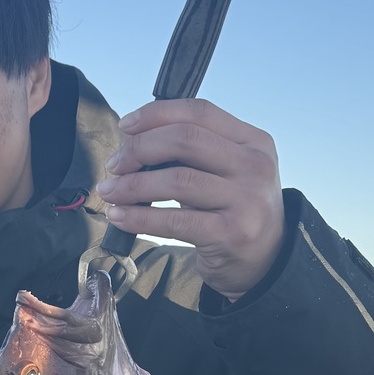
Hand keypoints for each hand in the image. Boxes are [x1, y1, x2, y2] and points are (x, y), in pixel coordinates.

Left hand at [95, 99, 285, 297]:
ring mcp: (246, 200)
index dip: (156, 114)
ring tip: (109, 191)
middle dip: (139, 148)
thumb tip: (131, 142)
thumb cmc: (233, 211)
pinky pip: (173, 221)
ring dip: (132, 185)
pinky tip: (118, 216)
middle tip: (114, 165)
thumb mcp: (227, 172)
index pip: (199, 112)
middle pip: (186, 139)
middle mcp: (255, 166)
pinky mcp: (230, 234)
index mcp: (254, 141)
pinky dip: (138, 217)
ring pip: (177, 180)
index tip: (125, 126)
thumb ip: (192, 153)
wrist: (264, 262)